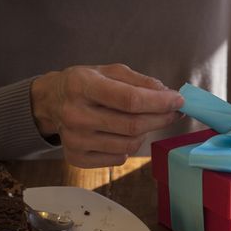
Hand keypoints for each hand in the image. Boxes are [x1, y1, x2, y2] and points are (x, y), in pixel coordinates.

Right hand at [31, 63, 183, 167]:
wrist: (51, 102)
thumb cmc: (85, 85)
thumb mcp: (110, 71)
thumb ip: (140, 81)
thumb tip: (168, 94)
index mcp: (82, 85)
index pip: (130, 100)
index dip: (159, 102)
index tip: (178, 100)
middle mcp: (75, 114)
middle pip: (133, 125)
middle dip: (161, 118)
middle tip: (173, 112)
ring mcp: (74, 139)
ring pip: (129, 144)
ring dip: (146, 132)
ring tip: (144, 120)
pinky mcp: (76, 158)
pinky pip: (119, 158)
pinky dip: (129, 147)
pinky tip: (122, 133)